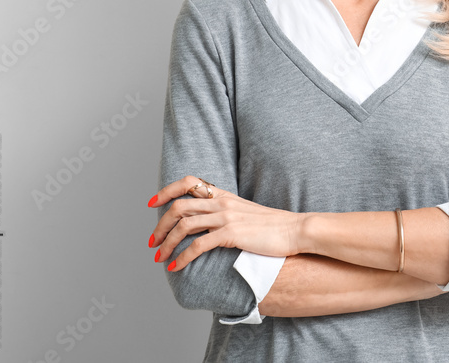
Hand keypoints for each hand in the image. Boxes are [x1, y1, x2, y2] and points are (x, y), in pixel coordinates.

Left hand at [147, 175, 302, 271]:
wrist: (296, 230)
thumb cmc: (274, 226)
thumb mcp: (246, 213)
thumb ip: (226, 213)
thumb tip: (208, 225)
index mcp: (224, 195)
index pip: (189, 182)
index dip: (167, 190)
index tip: (153, 202)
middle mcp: (222, 202)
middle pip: (179, 207)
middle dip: (160, 225)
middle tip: (152, 242)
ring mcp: (226, 217)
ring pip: (184, 226)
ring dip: (166, 243)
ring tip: (159, 257)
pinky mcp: (232, 233)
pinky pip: (198, 245)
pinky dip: (183, 257)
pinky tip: (176, 266)